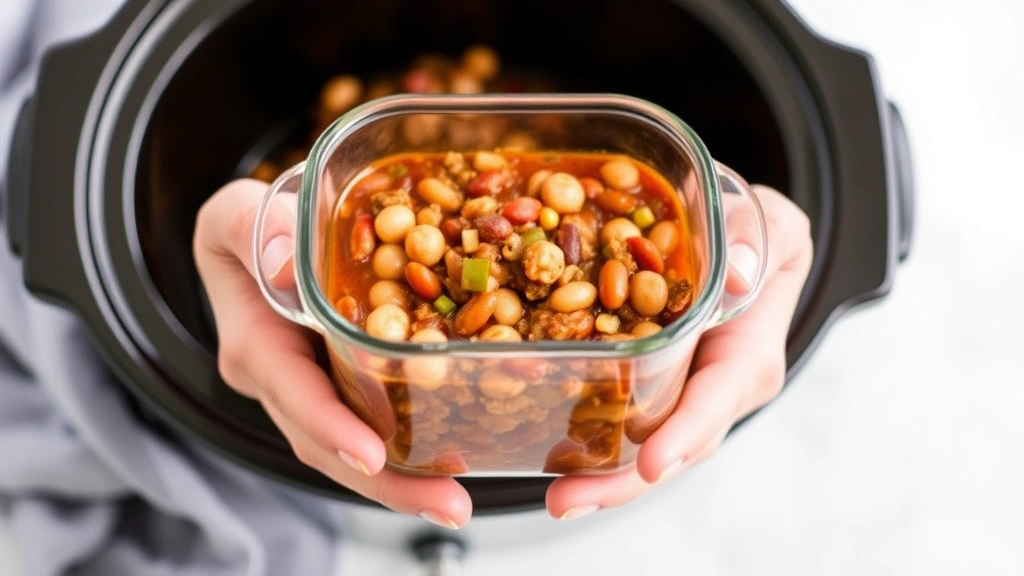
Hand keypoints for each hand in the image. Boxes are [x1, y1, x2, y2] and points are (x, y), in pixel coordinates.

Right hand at [193, 179, 472, 529]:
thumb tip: (283, 262)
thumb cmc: (244, 231)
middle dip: (384, 482)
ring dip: (402, 484)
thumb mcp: (236, 214)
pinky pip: (370, 430)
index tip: (371, 454)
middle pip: (327, 445)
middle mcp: (280, 385)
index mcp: (254, 345)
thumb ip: (256, 227)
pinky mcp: (339, 394)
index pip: (293, 393)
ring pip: (349, 452)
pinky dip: (406, 456)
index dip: (330, 426)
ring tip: (456, 503)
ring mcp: (310, 396)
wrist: (251, 248)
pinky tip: (449, 468)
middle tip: (448, 506)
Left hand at [544, 184, 812, 520]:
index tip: (651, 462)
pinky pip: (626, 426)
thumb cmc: (753, 233)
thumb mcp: (767, 221)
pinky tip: (552, 462)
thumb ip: (757, 237)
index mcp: (749, 354)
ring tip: (556, 500)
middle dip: (624, 479)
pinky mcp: (655, 393)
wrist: (739, 244)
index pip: (717, 398)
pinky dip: (593, 448)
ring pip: (647, 448)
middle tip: (566, 502)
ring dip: (601, 479)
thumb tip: (738, 276)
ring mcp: (685, 397)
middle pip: (675, 445)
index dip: (684, 432)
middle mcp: (718, 390)